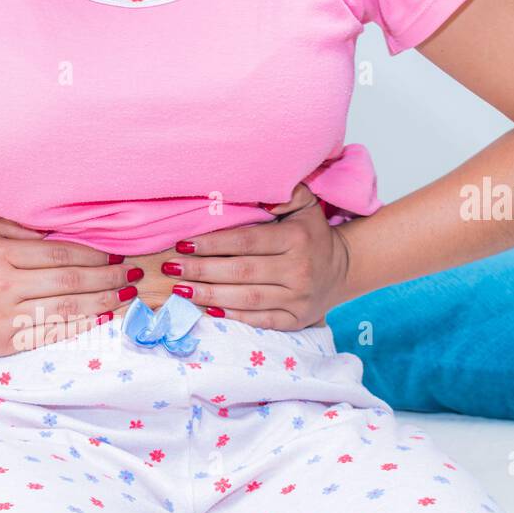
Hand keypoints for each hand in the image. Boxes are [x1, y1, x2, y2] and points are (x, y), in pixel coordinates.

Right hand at [0, 219, 141, 355]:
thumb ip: (16, 226)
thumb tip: (60, 227)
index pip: (58, 253)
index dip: (92, 253)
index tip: (115, 252)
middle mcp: (3, 286)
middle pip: (68, 281)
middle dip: (106, 277)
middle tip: (131, 273)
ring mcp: (6, 317)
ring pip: (65, 309)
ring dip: (102, 301)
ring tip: (126, 294)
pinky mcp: (8, 342)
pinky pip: (53, 333)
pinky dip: (81, 325)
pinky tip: (102, 316)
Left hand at [162, 185, 352, 329]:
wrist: (342, 269)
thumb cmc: (311, 234)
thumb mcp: (305, 205)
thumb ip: (286, 193)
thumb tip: (263, 196)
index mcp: (296, 239)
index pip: (246, 242)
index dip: (212, 244)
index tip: (183, 244)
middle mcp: (298, 270)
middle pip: (241, 272)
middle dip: (201, 270)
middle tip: (171, 269)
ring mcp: (297, 299)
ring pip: (246, 299)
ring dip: (209, 295)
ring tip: (180, 290)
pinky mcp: (295, 320)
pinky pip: (259, 320)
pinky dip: (232, 317)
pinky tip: (207, 310)